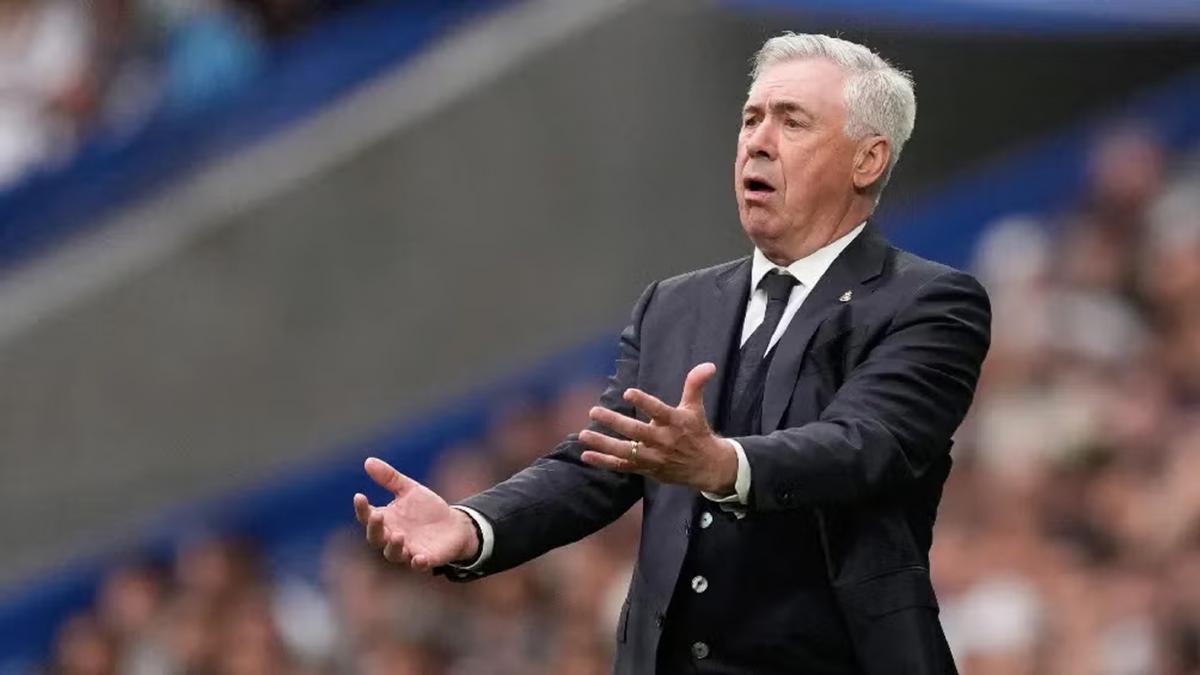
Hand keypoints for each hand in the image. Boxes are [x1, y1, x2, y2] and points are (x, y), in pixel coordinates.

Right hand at [352, 457, 478, 571]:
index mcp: (387, 520)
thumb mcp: (409, 489)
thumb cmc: (426, 509)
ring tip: (398, 535)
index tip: (359, 496)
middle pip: (376, 538)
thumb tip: (368, 461)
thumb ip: (389, 478)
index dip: (361, 508)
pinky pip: (418, 565)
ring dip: (394, 546)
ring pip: (393, 554)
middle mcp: (392, 537)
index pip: (367, 516)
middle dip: (375, 528)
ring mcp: (408, 550)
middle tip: (377, 516)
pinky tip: (419, 558)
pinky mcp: (426, 559)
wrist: (454, 525)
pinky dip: (418, 563)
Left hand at [579, 362, 736, 493]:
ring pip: (625, 451)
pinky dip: (604, 463)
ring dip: (603, 444)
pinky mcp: (646, 469)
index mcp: (674, 423)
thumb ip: (695, 385)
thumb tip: (708, 364)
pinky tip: (586, 456)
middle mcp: (663, 440)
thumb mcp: (696, 407)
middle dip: (615, 422)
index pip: (658, 410)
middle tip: (594, 411)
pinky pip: (622, 466)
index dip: (643, 402)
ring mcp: (653, 457)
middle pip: (636, 432)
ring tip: (583, 434)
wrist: (706, 467)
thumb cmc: (696, 432)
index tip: (628, 392)